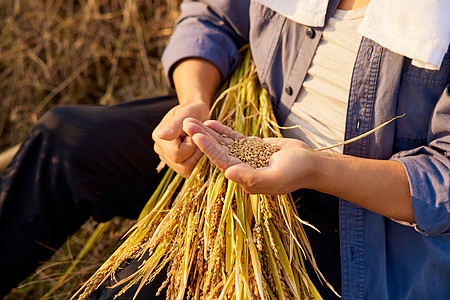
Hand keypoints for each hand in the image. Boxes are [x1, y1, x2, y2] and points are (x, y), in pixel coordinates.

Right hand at [152, 101, 209, 176]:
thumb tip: (162, 135)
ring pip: (187, 170)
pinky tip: (200, 149)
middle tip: (199, 137)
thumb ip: (174, 125)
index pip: (177, 154)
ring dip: (198, 157)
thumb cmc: (192, 110)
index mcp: (159, 138)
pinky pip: (190, 171)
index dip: (192, 145)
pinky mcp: (178, 166)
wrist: (196, 114)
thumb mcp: (186, 113)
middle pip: (182, 165)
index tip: (195, 132)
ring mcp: (169, 160)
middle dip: (196, 152)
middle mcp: (161, 151)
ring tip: (199, 142)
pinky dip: (198, 162)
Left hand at [183, 118, 317, 194]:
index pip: (221, 161)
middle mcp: (242, 169)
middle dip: (201, 137)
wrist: (312, 164)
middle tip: (186, 122)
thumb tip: (227, 172)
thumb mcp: (276, 177)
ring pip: (223, 144)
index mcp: (244, 178)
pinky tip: (211, 123)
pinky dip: (223, 131)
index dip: (208, 148)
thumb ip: (252, 177)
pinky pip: (234, 139)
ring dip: (208, 133)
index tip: (195, 135)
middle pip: (217, 151)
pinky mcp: (253, 148)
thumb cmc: (296, 172)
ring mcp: (246, 157)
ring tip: (193, 120)